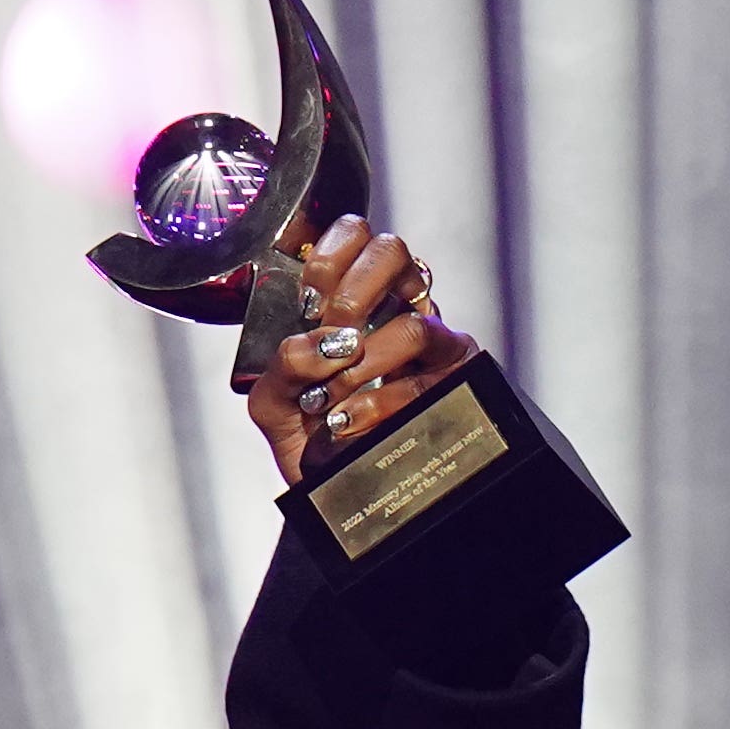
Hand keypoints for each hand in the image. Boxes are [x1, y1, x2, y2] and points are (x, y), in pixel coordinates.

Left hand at [239, 215, 480, 484]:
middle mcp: (395, 307)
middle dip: (353, 294)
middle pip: (392, 252)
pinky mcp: (455, 381)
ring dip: (364, 365)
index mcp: (350, 297)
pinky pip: (425, 379)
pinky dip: (380, 402)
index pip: (353, 234)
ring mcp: (431, 342)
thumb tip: (319, 345)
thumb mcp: (274, 403)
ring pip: (412, 325)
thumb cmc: (310, 438)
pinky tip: (350, 422)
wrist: (335, 493)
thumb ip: (281, 367)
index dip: (329, 257)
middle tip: (331, 336)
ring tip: (332, 400)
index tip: (308, 302)